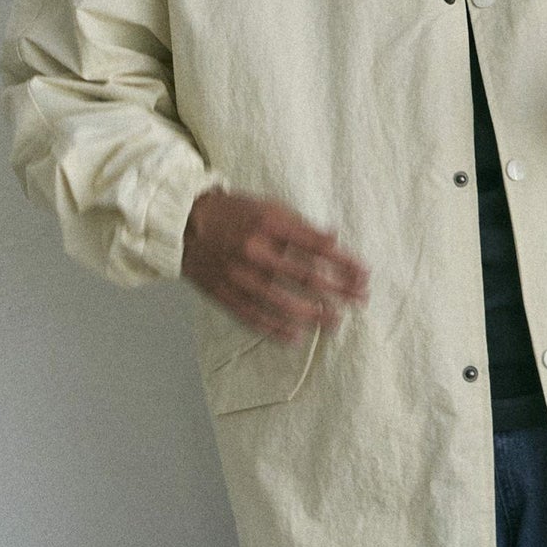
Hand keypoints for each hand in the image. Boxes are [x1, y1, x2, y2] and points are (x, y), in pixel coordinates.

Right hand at [181, 188, 369, 344]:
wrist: (182, 224)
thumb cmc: (233, 214)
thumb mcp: (268, 208)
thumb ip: (300, 226)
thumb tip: (334, 239)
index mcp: (268, 224)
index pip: (317, 247)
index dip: (344, 263)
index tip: (364, 275)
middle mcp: (254, 250)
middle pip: (305, 277)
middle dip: (337, 291)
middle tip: (359, 300)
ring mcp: (237, 275)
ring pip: (281, 302)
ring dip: (313, 314)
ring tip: (335, 322)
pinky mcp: (223, 293)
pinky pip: (253, 317)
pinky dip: (276, 329)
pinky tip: (297, 338)